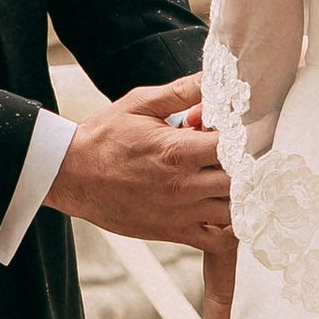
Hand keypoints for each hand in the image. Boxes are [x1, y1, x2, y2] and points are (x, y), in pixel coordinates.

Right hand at [43, 73, 231, 254]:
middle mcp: (182, 185)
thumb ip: (181, 91)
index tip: (241, 128)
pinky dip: (229, 227)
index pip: (231, 146)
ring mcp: (179, 213)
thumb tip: (213, 77)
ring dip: (240, 194)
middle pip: (239, 180)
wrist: (73, 176)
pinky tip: (222, 206)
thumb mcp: (141, 103)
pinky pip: (217, 241)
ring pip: (234, 212)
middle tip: (240, 153)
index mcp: (175, 150)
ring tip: (231, 177)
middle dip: (245, 164)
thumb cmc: (105, 137)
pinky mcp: (173, 232)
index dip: (243, 135)